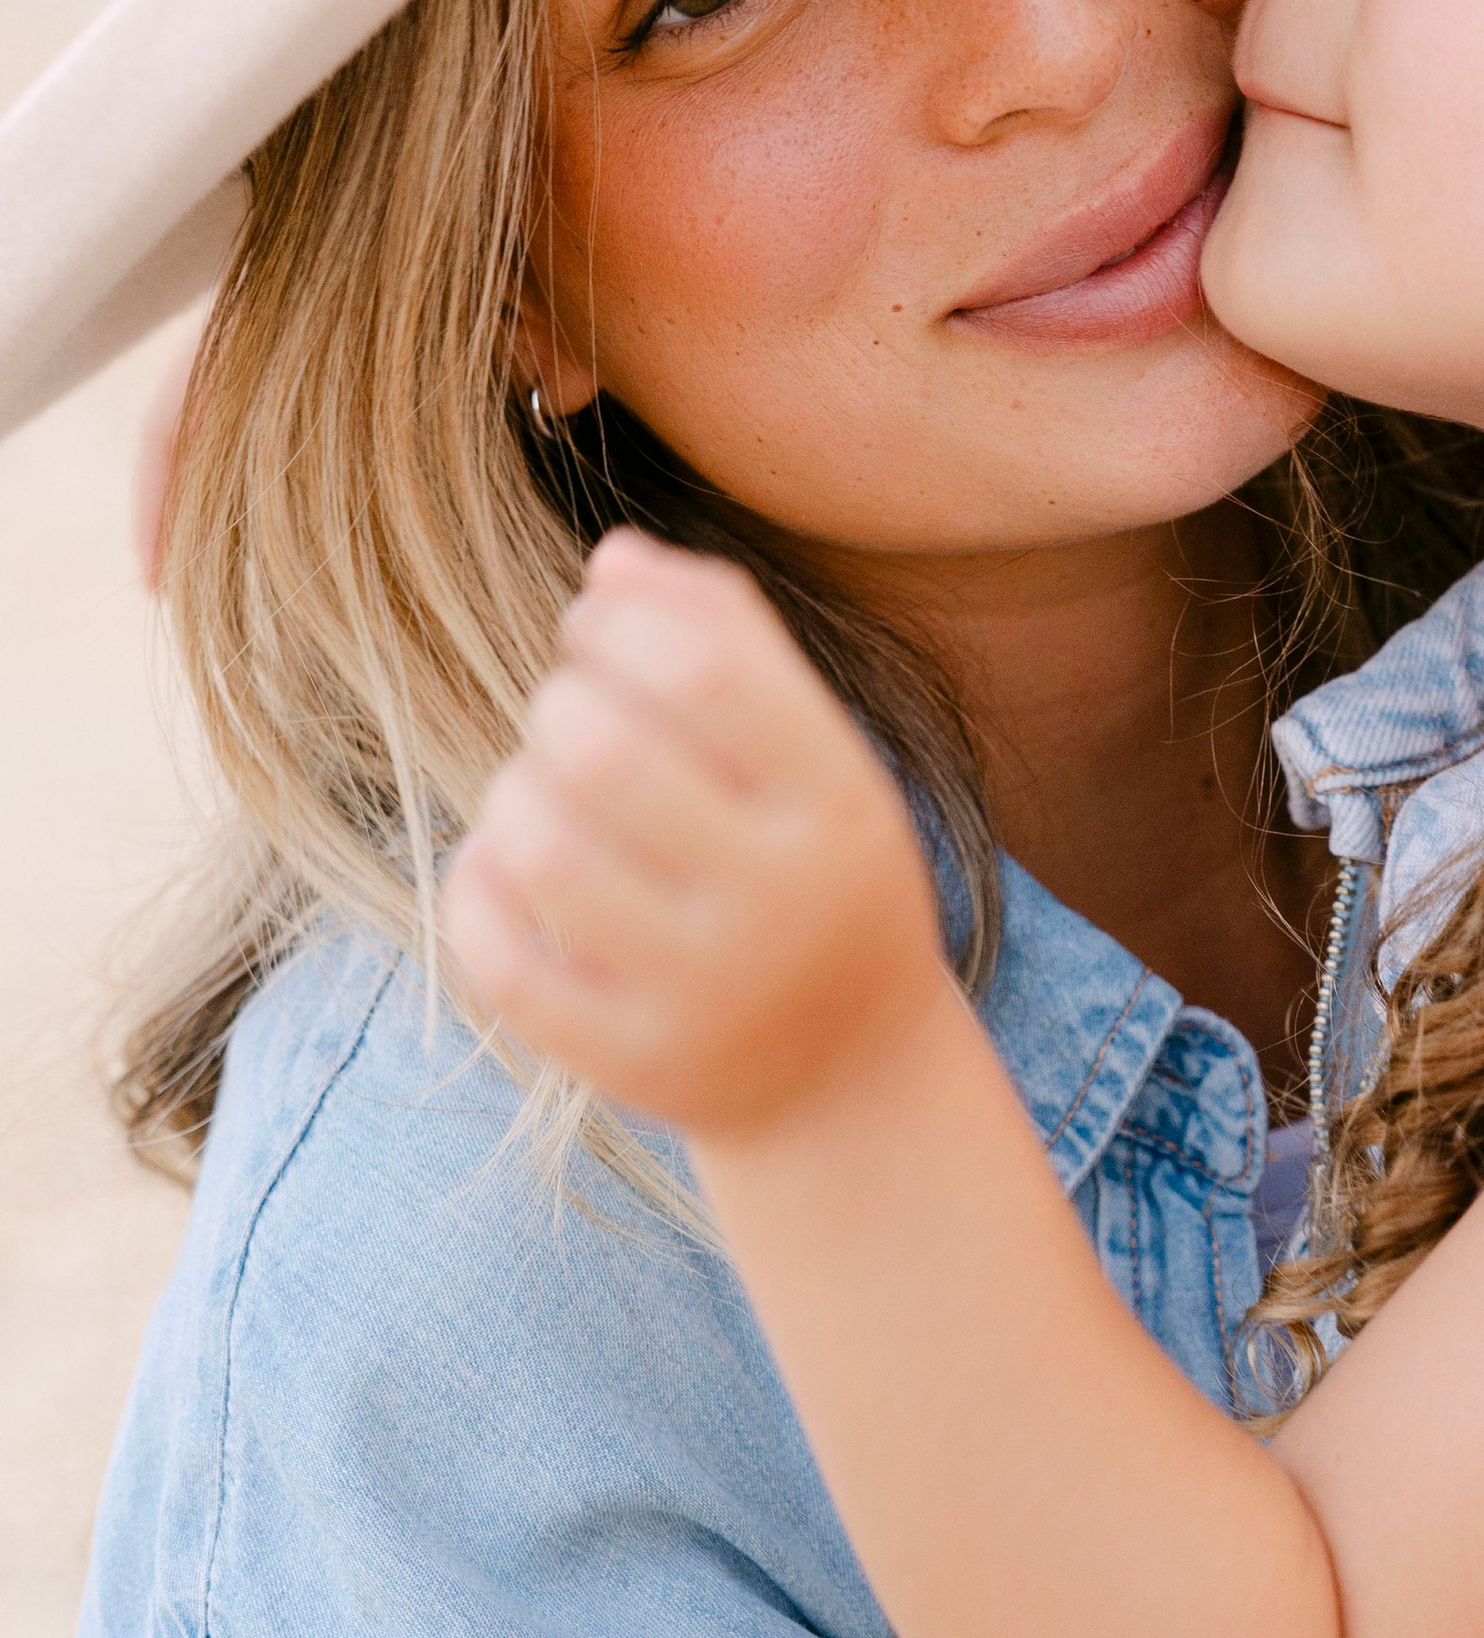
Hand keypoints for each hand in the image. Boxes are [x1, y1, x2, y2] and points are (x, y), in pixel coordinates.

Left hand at [443, 530, 945, 1134]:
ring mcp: (702, 993)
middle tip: (569, 716)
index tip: (592, 629)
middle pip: (604, 750)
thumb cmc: (816, 872)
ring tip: (542, 790)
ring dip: (514, 788)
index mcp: (841, 807)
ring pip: (538, 844)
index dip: (619, 624)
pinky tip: (508, 863)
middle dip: (557, 704)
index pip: (703, 672)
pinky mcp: (628, 1062)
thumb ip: (730, 636)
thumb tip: (613, 559)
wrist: (849, 1078)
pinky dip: (480, 882)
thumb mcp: (816, 753)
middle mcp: (780, 905)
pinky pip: (499, 952)